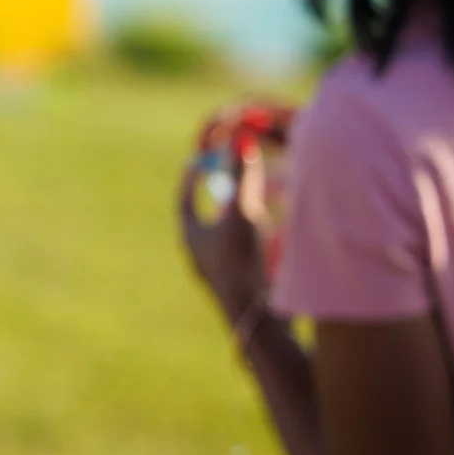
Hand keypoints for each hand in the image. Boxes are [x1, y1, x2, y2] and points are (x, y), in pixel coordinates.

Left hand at [178, 114, 274, 323]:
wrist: (257, 315)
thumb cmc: (242, 261)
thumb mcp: (243, 212)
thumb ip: (244, 176)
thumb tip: (241, 139)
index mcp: (191, 237)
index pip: (184, 201)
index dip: (190, 179)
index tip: (196, 161)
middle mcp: (200, 255)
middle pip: (204, 218)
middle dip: (220, 197)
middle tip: (231, 180)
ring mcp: (218, 271)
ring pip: (224, 237)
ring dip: (238, 220)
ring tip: (256, 209)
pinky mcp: (238, 283)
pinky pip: (241, 254)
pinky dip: (253, 241)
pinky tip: (270, 242)